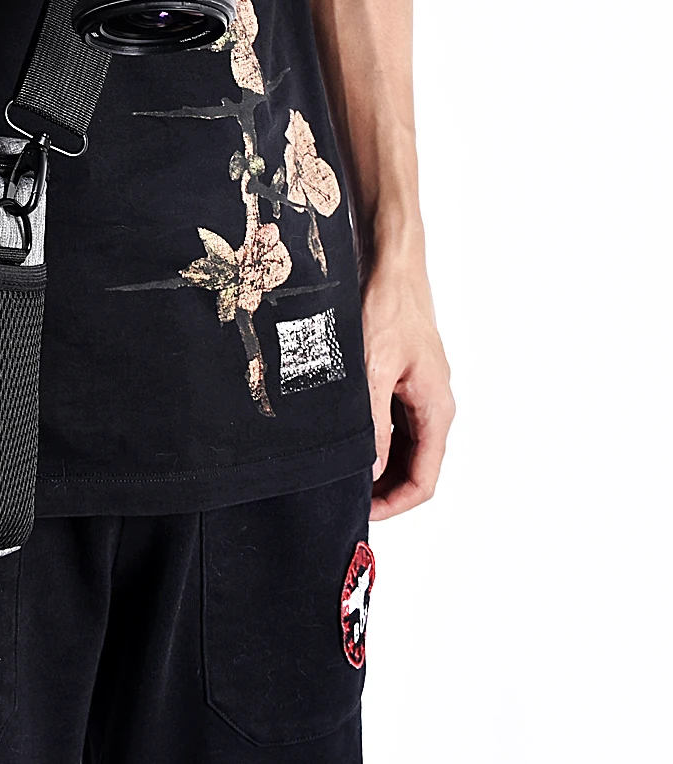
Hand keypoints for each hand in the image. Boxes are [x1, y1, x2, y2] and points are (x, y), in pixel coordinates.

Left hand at [362, 251, 454, 519]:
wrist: (390, 260)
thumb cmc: (388, 306)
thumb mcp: (373, 369)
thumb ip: (373, 424)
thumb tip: (369, 471)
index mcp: (436, 408)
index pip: (424, 480)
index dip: (394, 504)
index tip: (361, 513)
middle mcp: (433, 403)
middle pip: (413, 466)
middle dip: (381, 487)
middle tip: (341, 495)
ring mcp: (418, 389)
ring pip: (401, 444)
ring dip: (375, 461)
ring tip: (337, 469)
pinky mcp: (401, 374)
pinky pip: (390, 418)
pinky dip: (371, 434)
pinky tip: (341, 433)